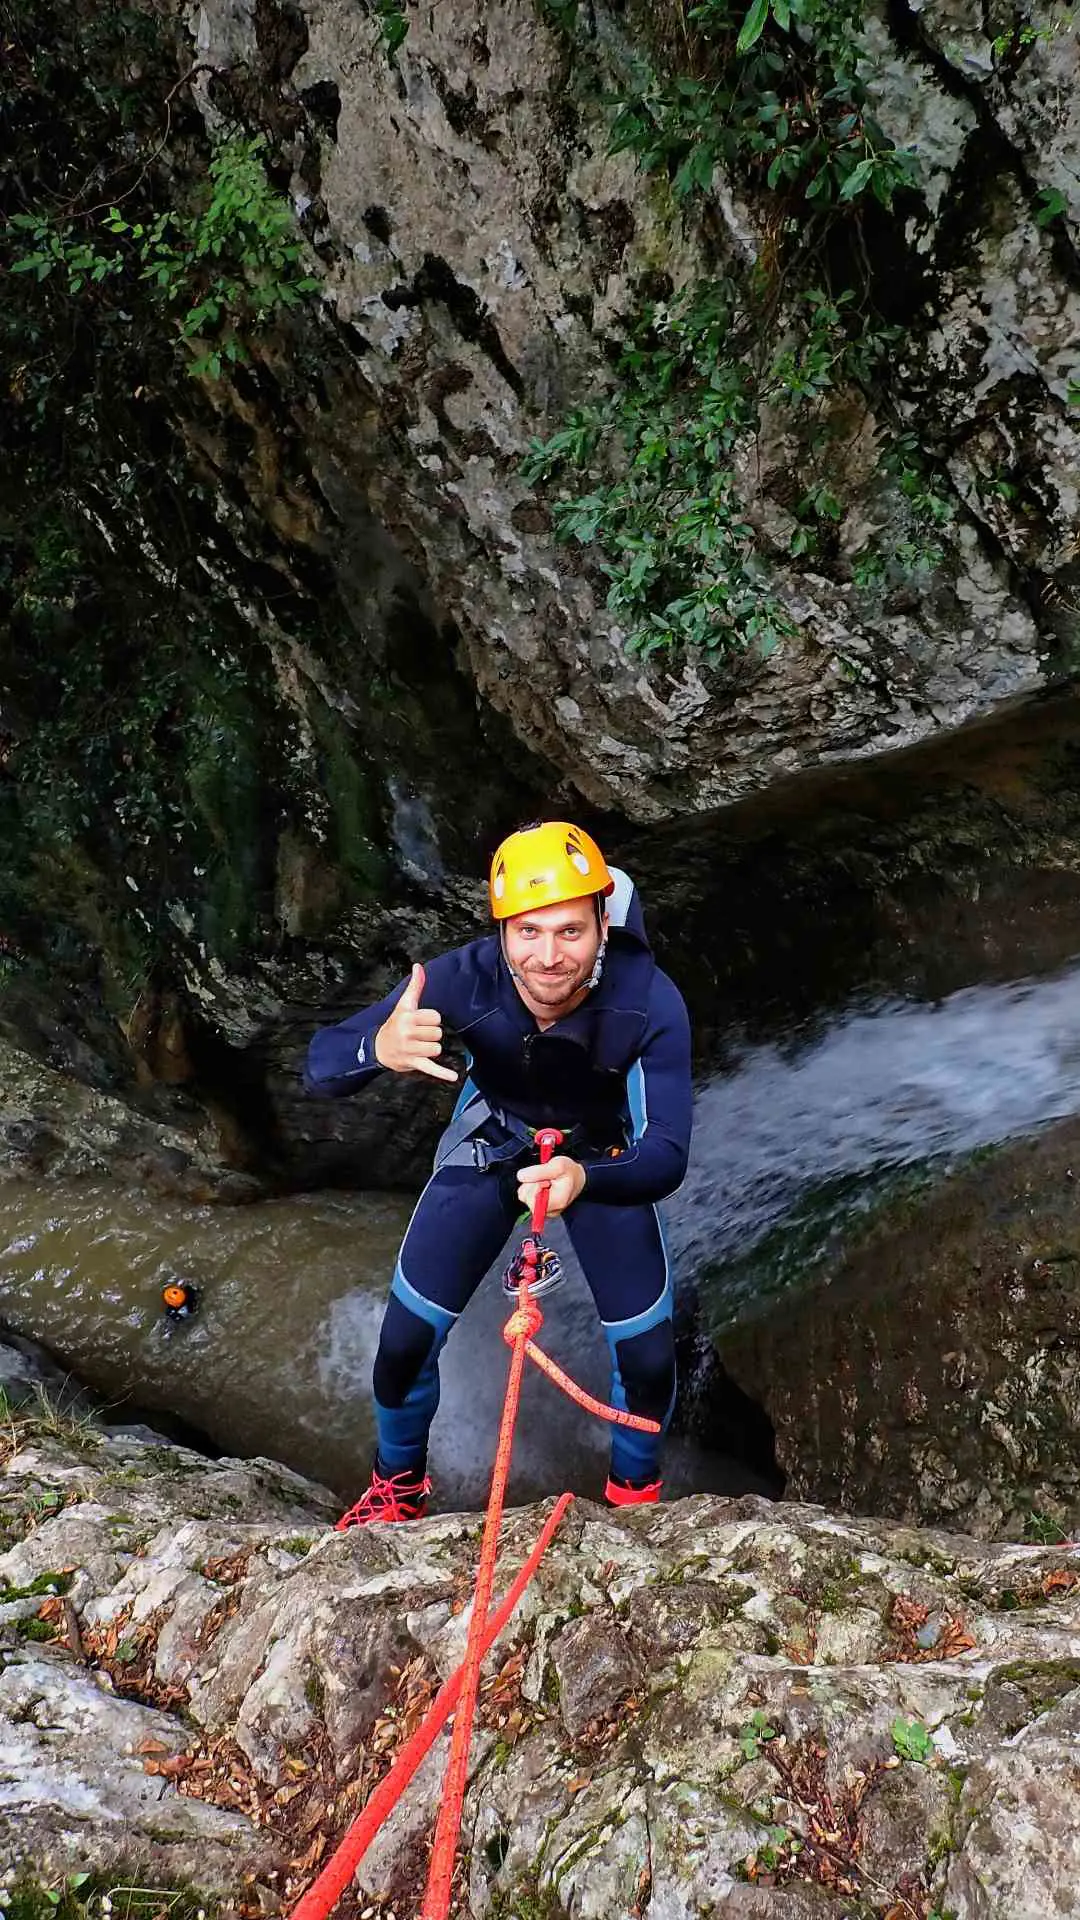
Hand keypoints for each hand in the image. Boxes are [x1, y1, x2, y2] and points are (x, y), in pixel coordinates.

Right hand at [374, 963, 457, 1082]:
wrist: (379, 1048)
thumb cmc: (396, 1024)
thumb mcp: (404, 1004)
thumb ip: (415, 986)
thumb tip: (418, 966)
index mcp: (408, 1017)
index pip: (435, 1017)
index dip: (432, 1020)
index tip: (422, 1022)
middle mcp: (407, 1033)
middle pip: (437, 1033)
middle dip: (431, 1035)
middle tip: (418, 1035)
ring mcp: (409, 1049)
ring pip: (437, 1048)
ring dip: (432, 1049)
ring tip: (420, 1047)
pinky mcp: (413, 1063)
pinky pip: (430, 1068)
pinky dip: (442, 1073)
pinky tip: (453, 1077)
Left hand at [517, 1154, 585, 1218]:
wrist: (577, 1176)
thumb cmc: (570, 1171)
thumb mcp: (557, 1165)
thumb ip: (538, 1171)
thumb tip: (521, 1176)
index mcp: (556, 1202)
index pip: (531, 1200)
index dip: (534, 1186)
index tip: (545, 1180)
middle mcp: (550, 1211)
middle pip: (526, 1197)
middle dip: (531, 1184)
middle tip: (545, 1179)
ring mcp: (545, 1210)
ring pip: (524, 1196)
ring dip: (531, 1185)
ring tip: (544, 1181)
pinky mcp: (541, 1207)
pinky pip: (527, 1197)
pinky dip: (531, 1188)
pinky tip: (542, 1185)